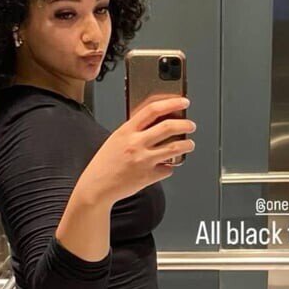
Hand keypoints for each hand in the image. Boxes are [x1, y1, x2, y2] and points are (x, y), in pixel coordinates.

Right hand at [80, 96, 195, 204]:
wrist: (97, 186)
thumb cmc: (105, 163)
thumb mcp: (116, 139)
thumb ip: (134, 130)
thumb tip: (157, 123)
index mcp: (126, 131)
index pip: (153, 109)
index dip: (171, 103)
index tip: (183, 102)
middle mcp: (136, 144)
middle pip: (168, 127)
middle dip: (185, 124)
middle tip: (191, 125)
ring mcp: (143, 160)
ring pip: (175, 148)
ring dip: (187, 145)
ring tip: (189, 144)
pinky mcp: (148, 176)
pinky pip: (168, 169)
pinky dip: (170, 167)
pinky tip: (167, 165)